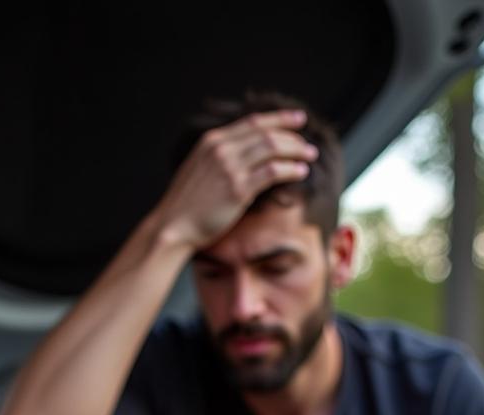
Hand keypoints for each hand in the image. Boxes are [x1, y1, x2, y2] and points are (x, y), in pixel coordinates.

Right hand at [153, 109, 318, 250]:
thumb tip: (245, 156)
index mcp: (212, 141)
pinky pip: (273, 171)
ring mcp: (230, 167)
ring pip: (273, 147)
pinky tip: (300, 172)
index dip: (279, 119)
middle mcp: (222, 149)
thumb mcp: (200, 170)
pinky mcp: (238, 188)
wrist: (173, 226)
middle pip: (267, 132)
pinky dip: (290, 169)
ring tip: (309, 156)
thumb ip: (220, 158)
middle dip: (292, 135)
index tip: (298, 119)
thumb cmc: (187, 205)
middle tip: (308, 143)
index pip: (253, 122)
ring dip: (296, 150)